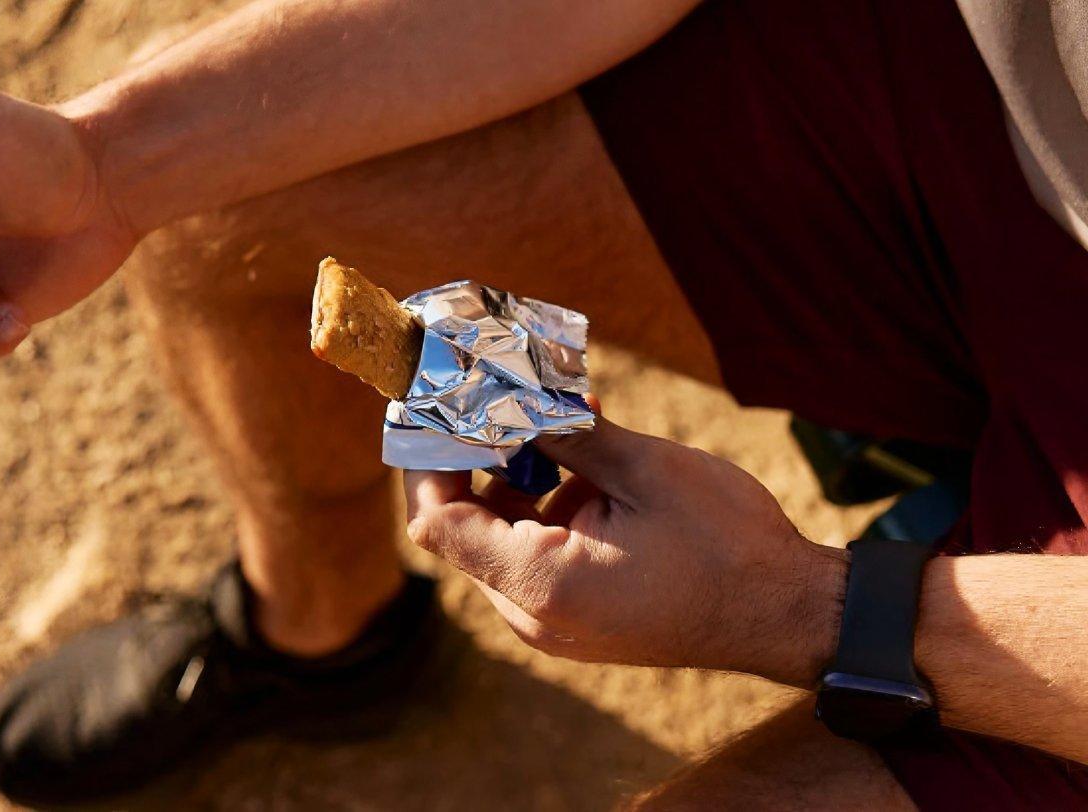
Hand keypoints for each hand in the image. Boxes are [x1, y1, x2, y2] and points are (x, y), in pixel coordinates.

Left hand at [404, 417, 847, 686]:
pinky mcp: (577, 615)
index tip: (440, 407)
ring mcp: (554, 621)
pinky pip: (538, 553)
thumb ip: (565, 434)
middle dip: (480, 457)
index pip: (439, 520)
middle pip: (466, 526)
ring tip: (560, 418)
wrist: (788, 614)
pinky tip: (587, 459)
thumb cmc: (727, 546)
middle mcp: (533, 615)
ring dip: (520, 474)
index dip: (429, 460)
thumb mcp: (642, 470)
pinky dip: (549, 504)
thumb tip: (510, 396)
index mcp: (541, 583)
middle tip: (502, 396)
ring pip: (502, 536)